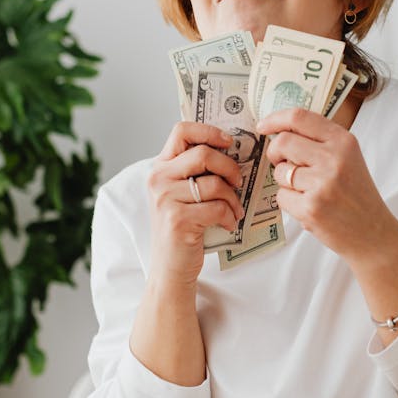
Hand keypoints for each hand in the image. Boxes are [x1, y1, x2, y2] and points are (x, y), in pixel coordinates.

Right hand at [146, 122, 244, 282]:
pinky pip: (217, 208)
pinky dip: (230, 216)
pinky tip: (228, 223)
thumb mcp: (182, 194)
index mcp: (160, 167)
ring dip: (233, 198)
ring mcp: (165, 199)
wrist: (170, 267)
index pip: (181, 131)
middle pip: (204, 154)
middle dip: (230, 168)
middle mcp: (158, 179)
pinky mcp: (178, 220)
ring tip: (234, 210)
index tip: (228, 142)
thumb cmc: (183, 227)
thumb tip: (231, 150)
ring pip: (215, 184)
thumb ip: (195, 171)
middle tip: (238, 182)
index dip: (209, 131)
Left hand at [257, 107, 395, 259]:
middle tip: (283, 163)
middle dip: (275, 153)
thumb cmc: (356, 195)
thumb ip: (320, 142)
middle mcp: (334, 158)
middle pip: (283, 142)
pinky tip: (310, 207)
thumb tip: (279, 130)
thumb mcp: (348, 159)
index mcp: (343, 141)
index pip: (299, 117)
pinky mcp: (311, 207)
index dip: (275, 119)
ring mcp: (322, 183)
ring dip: (286, 182)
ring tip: (308, 192)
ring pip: (280, 172)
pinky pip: (281, 196)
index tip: (262, 126)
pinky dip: (290, 202)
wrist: (373, 232)